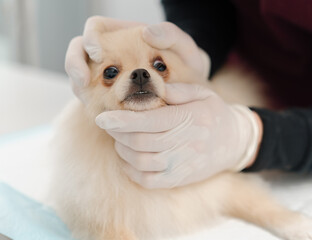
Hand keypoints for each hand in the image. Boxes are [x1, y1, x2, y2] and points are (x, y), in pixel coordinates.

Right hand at [65, 17, 209, 100]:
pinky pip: (94, 100)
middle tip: (83, 81)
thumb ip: (171, 34)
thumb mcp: (184, 47)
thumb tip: (146, 31)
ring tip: (91, 102)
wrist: (190, 89)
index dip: (89, 39)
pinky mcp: (109, 97)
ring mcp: (106, 78)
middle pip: (78, 53)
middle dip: (74, 66)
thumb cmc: (185, 64)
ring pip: (80, 79)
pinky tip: (106, 115)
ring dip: (81, 89)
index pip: (94, 29)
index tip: (98, 53)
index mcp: (121, 36)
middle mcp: (109, 56)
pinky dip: (95, 106)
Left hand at [96, 83, 261, 188]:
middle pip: (139, 142)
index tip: (102, 117)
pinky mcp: (178, 179)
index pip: (148, 121)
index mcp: (188, 119)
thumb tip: (152, 88)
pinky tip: (128, 158)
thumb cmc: (214, 114)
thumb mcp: (202, 93)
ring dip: (122, 150)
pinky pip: (147, 180)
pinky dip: (131, 170)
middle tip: (109, 124)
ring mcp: (180, 165)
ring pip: (140, 162)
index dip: (120, 120)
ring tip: (120, 139)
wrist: (234, 143)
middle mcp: (184, 144)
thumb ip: (178, 90)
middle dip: (117, 133)